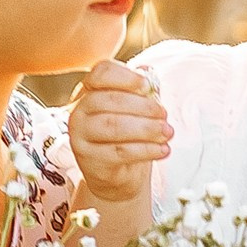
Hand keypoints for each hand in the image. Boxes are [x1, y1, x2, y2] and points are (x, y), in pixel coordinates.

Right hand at [68, 57, 171, 206]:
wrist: (117, 174)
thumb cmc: (126, 136)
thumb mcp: (135, 110)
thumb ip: (142, 92)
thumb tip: (150, 75)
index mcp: (90, 91)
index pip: (101, 73)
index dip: (126, 76)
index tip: (148, 86)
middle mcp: (79, 110)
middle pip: (110, 99)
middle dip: (144, 106)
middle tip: (164, 114)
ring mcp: (80, 135)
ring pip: (114, 126)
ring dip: (146, 128)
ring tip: (167, 133)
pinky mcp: (88, 158)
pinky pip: (119, 151)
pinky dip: (146, 150)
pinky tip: (162, 150)